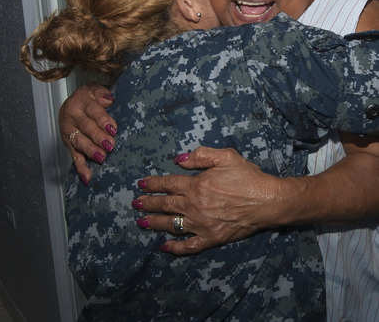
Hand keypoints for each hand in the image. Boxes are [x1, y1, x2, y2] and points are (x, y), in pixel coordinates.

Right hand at [58, 84, 116, 182]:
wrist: (71, 104)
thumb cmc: (87, 99)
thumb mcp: (95, 89)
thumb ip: (102, 93)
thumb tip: (108, 99)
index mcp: (80, 102)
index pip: (93, 111)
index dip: (102, 120)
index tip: (112, 128)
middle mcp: (72, 117)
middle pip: (85, 127)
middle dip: (97, 137)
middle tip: (109, 145)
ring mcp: (69, 132)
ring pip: (79, 142)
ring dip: (90, 151)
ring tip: (101, 157)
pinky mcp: (69, 145)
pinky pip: (74, 156)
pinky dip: (80, 168)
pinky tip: (87, 177)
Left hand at [133, 146, 281, 254]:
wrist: (268, 201)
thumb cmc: (247, 177)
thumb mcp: (225, 156)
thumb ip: (200, 155)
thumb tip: (178, 160)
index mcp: (195, 185)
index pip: (167, 184)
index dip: (152, 184)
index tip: (140, 184)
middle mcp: (194, 206)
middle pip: (165, 205)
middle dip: (148, 203)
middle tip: (135, 204)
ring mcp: (202, 224)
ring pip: (172, 224)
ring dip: (154, 223)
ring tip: (141, 221)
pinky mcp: (212, 238)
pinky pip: (190, 245)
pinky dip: (176, 248)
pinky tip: (164, 247)